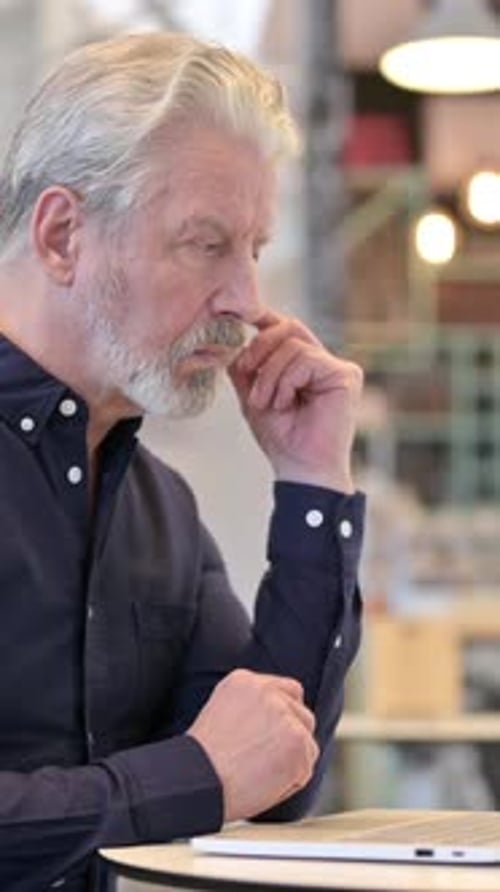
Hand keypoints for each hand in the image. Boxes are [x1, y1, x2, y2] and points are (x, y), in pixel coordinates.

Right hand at [187, 669, 318, 821]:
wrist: (197, 781)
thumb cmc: (201, 762)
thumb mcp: (220, 714)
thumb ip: (250, 708)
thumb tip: (273, 722)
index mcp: (244, 681)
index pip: (286, 690)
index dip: (284, 716)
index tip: (275, 736)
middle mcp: (267, 692)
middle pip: (301, 713)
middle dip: (292, 738)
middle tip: (269, 761)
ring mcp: (285, 715)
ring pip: (306, 741)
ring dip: (292, 761)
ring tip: (260, 774)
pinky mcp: (298, 741)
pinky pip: (306, 766)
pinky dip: (292, 781)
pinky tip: (266, 784)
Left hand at [228, 311, 362, 492]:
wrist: (300, 469)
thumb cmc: (282, 439)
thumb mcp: (253, 396)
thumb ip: (246, 368)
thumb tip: (234, 342)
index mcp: (305, 365)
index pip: (285, 329)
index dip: (264, 321)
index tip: (242, 322)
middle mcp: (324, 362)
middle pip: (289, 326)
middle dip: (260, 347)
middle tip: (246, 373)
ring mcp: (337, 368)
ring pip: (293, 344)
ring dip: (269, 374)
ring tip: (267, 403)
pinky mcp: (346, 376)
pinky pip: (306, 359)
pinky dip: (286, 380)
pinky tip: (286, 403)